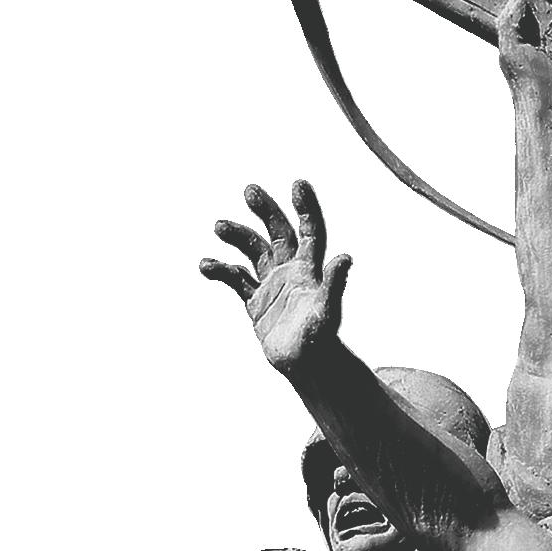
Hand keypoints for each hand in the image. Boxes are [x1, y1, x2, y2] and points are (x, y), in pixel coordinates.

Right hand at [199, 177, 349, 373]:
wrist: (303, 367)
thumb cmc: (320, 340)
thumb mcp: (328, 311)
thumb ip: (334, 284)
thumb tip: (346, 257)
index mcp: (311, 269)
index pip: (310, 231)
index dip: (306, 207)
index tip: (298, 183)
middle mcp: (292, 270)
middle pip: (278, 232)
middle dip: (266, 210)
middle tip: (250, 190)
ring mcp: (272, 284)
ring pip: (253, 251)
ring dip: (238, 236)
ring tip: (218, 225)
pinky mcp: (255, 301)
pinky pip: (235, 278)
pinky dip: (221, 269)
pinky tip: (205, 265)